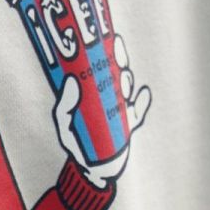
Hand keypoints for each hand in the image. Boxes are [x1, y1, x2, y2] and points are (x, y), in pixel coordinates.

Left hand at [54, 35, 150, 189]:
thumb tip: (71, 80)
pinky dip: (143, 101)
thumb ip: (65, 106)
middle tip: (117, 58)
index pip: (100, 64)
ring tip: (121, 80)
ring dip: (126, 80)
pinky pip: (140, 110)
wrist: (93, 170)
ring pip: (127, 87)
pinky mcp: (131, 123)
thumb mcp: (65, 125)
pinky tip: (143, 94)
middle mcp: (108, 96)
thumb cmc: (76, 144)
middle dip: (119, 61)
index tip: (109, 39)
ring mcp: (121, 109)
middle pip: (117, 70)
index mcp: (91, 92)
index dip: (106, 50)